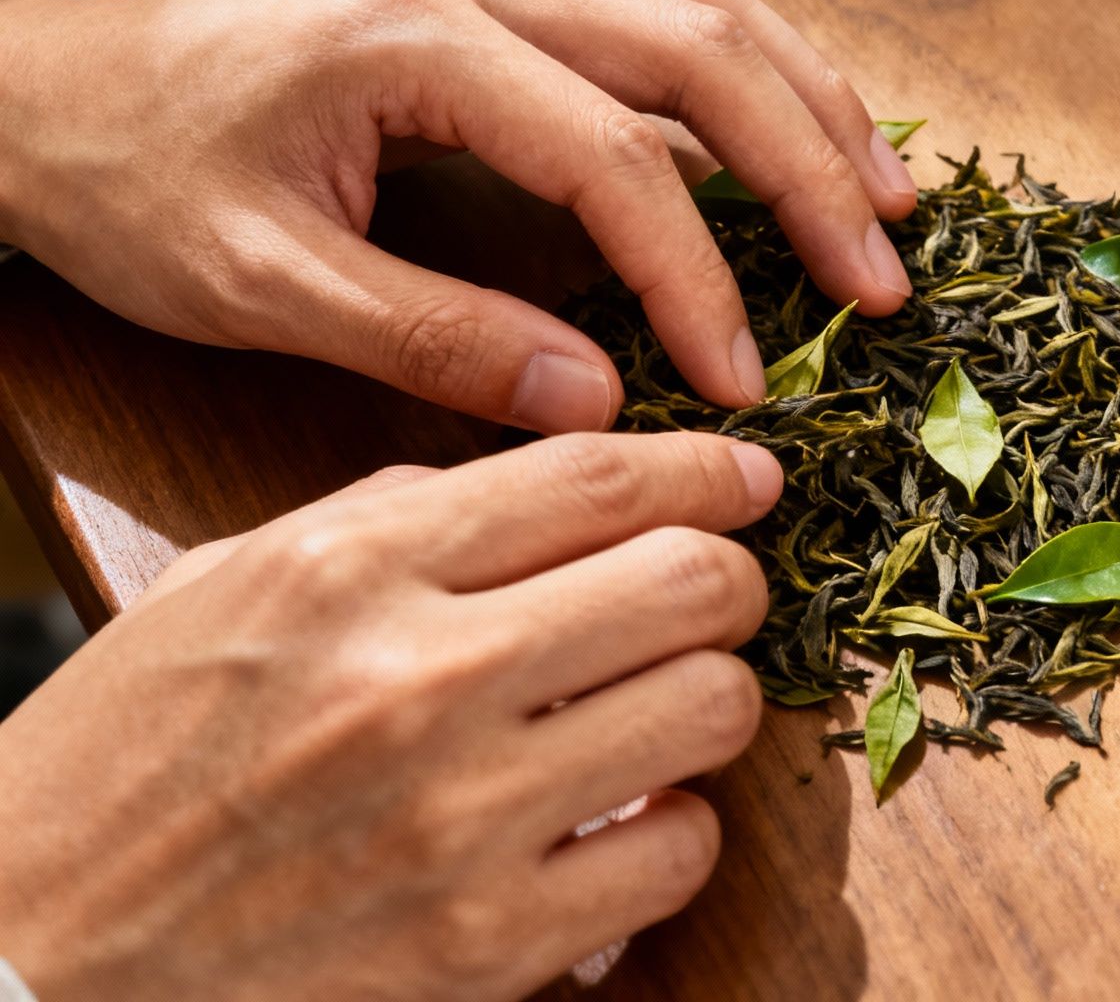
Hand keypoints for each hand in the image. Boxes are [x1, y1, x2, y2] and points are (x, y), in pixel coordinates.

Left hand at [0, 0, 918, 430]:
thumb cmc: (140, 185)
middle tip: (882, 281)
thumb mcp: (263, 284)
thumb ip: (437, 341)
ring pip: (704, 6)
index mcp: (413, 33)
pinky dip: (755, 76)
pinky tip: (802, 139)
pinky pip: (666, 9)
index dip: (698, 277)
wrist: (55, 96)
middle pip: (698, 48)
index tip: (746, 382)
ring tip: (887, 203)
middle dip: (808, 169)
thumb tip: (601, 405)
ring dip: (808, 102)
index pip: (612, 157)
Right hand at [0, 431, 782, 1001]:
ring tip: (651, 715)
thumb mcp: (223, 591)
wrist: (31, 961)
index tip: (746, 478)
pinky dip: (670, 833)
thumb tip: (533, 495)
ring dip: (704, 703)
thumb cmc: (120, 768)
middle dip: (728, 580)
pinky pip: (679, 853)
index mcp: (347, 571)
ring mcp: (460, 821)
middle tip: (710, 601)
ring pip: (711, 708)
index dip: (706, 468)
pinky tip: (614, 825)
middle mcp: (416, 679)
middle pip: (691, 582)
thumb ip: (386, 521)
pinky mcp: (486, 949)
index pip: (597, 476)